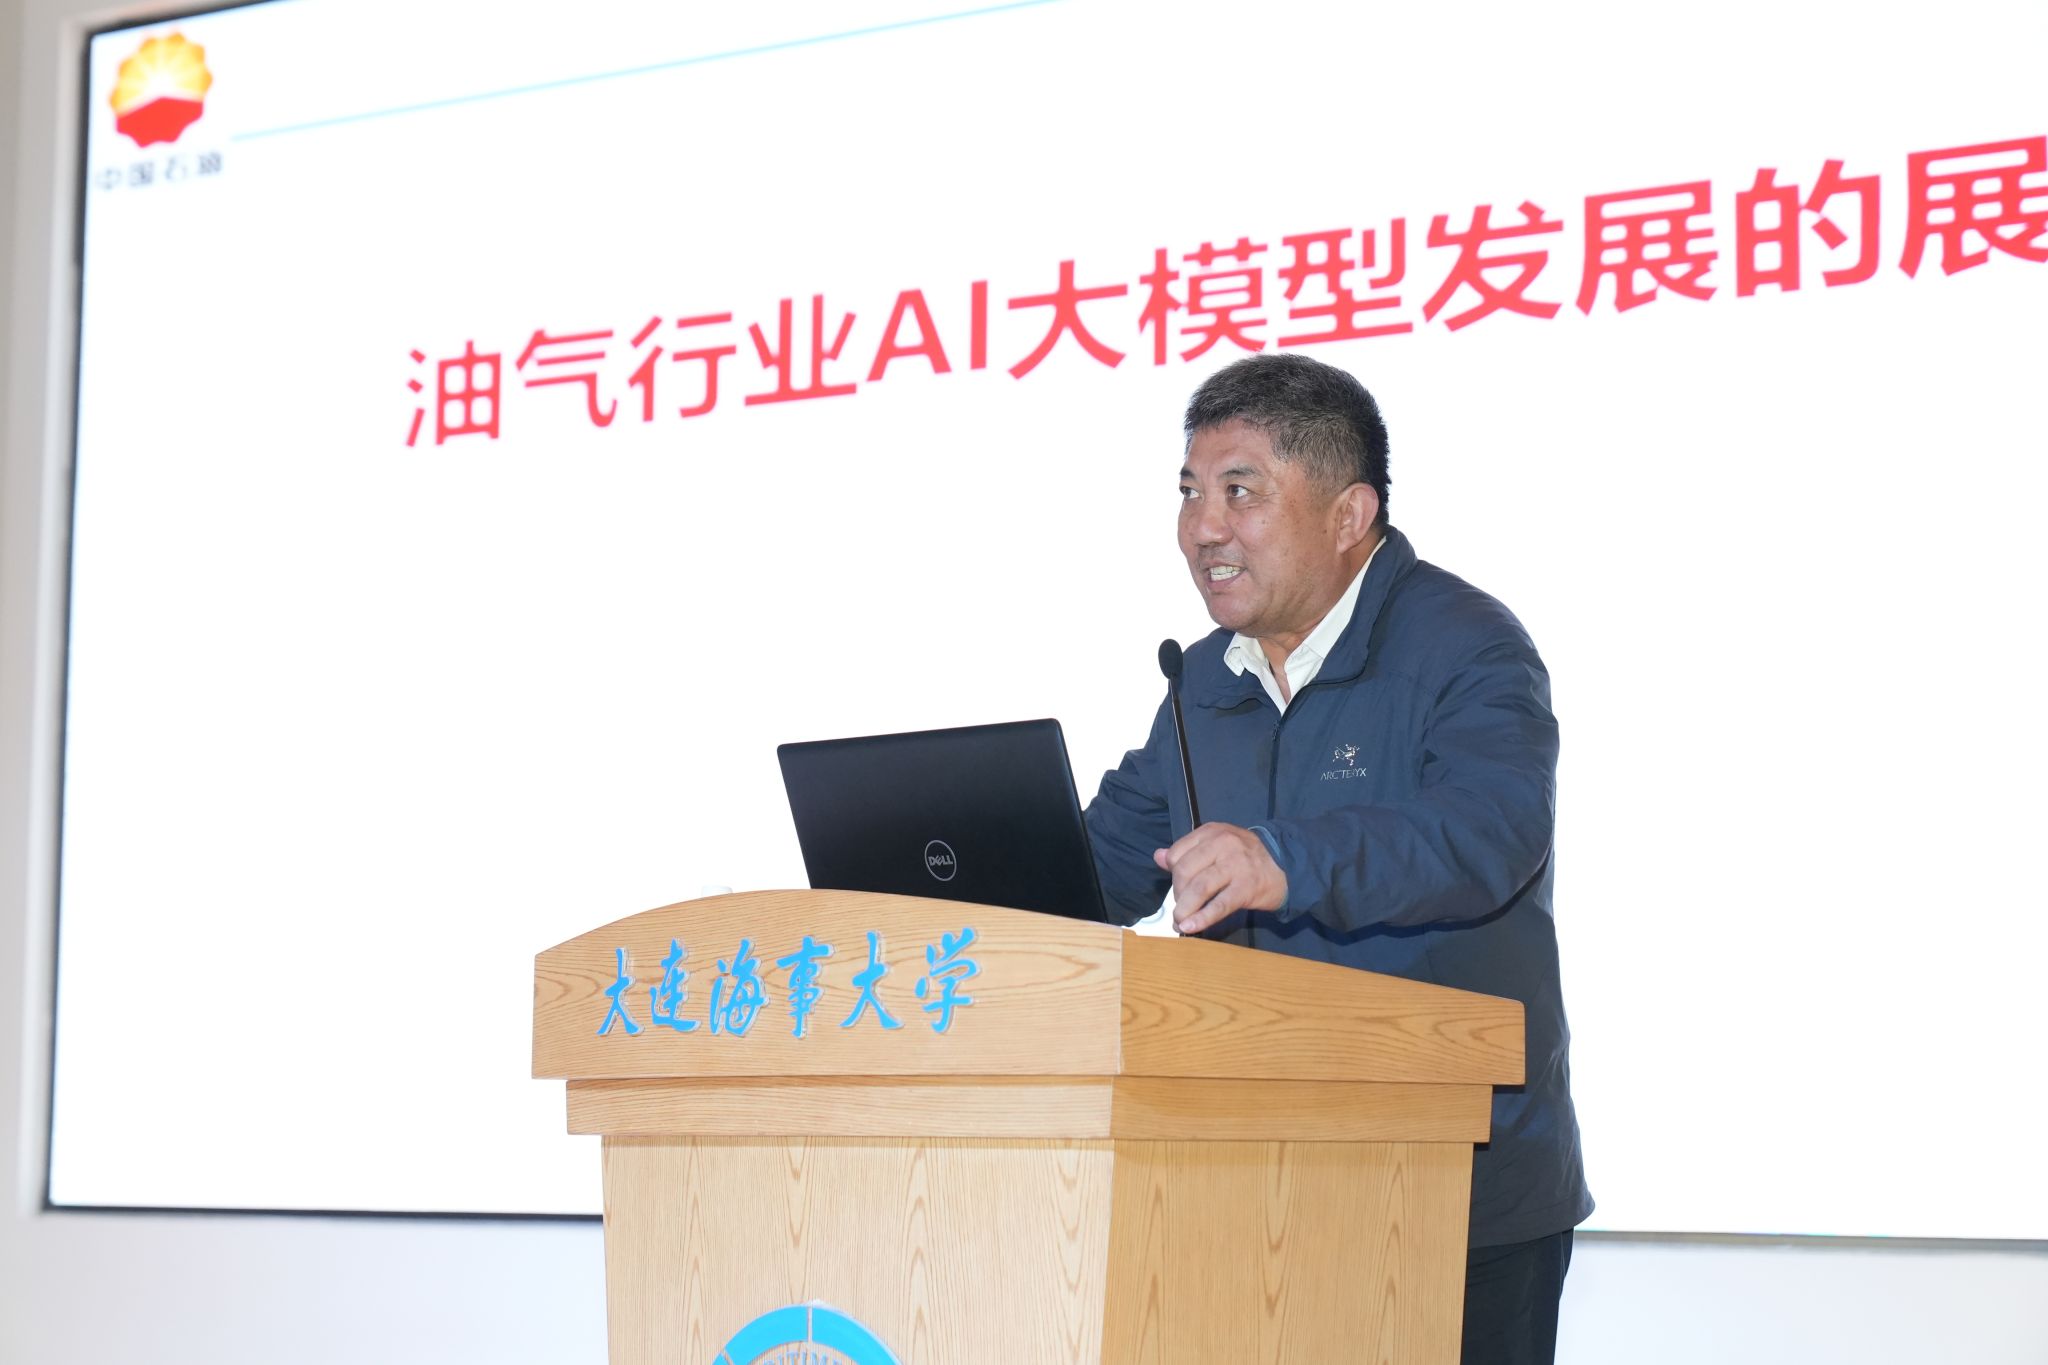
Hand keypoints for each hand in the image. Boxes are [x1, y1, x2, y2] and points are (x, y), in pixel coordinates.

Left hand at [1153, 823, 1287, 934]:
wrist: (1288, 864)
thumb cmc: (1248, 856)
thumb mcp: (1218, 844)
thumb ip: (1188, 850)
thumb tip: (1159, 857)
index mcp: (1211, 832)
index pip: (1177, 853)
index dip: (1172, 874)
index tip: (1179, 886)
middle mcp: (1222, 845)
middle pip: (1184, 872)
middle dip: (1178, 894)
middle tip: (1182, 906)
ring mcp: (1235, 866)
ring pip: (1198, 889)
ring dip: (1184, 909)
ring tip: (1180, 921)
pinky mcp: (1246, 888)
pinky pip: (1218, 906)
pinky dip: (1201, 918)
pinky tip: (1190, 927)